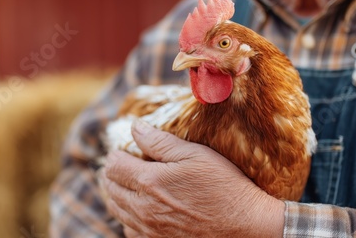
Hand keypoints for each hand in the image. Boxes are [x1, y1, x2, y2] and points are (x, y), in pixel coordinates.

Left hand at [99, 119, 284, 236]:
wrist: (245, 225)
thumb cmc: (224, 186)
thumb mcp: (195, 155)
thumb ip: (160, 142)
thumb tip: (136, 127)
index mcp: (149, 181)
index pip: (114, 165)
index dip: (116, 154)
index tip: (124, 150)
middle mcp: (143, 208)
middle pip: (110, 188)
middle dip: (113, 173)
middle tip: (124, 164)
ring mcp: (148, 229)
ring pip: (116, 210)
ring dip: (117, 194)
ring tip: (127, 184)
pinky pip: (128, 230)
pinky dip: (127, 216)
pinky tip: (139, 208)